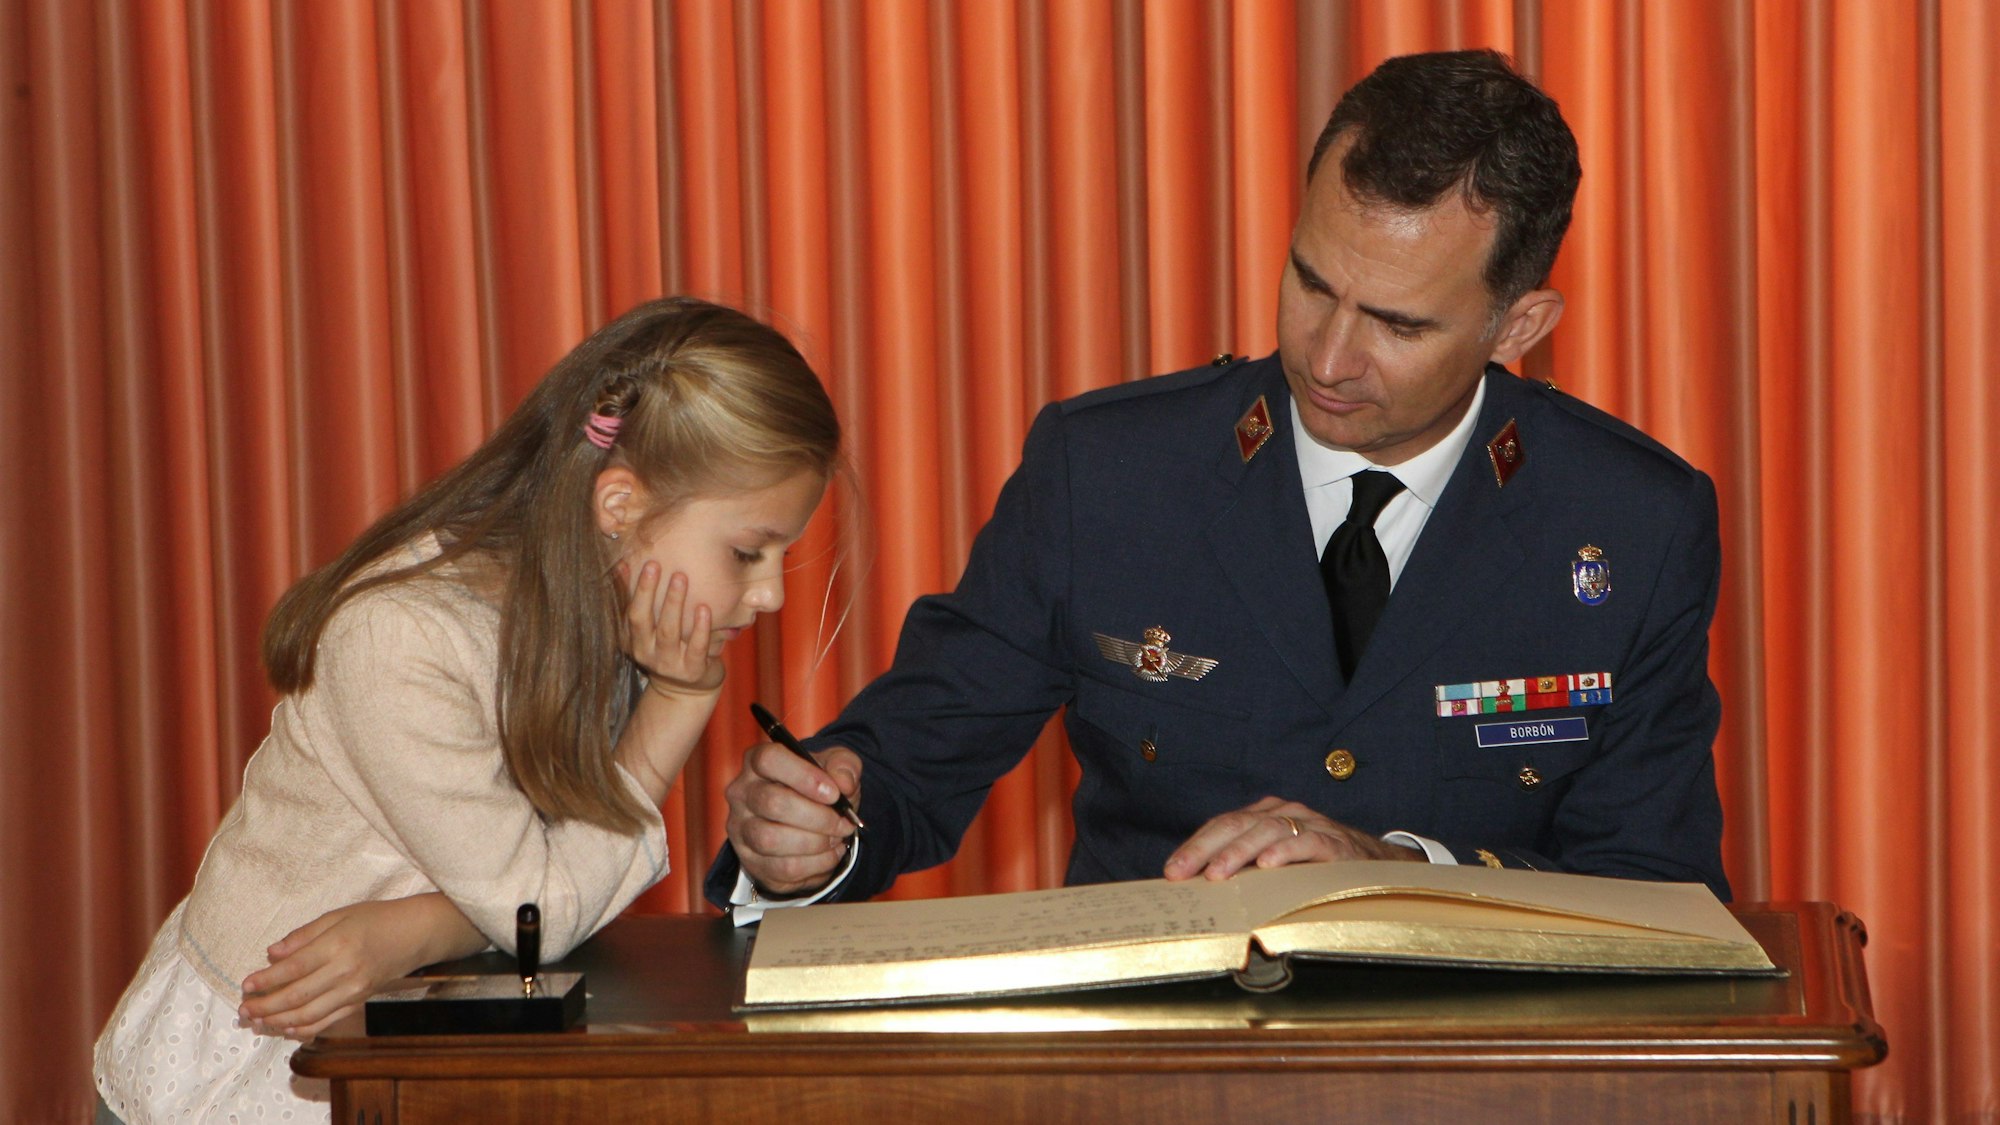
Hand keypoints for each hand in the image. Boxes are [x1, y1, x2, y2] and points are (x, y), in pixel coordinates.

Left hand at [238, 895, 476, 1040]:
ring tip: (258, 1020)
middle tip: (244, 1009)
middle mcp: (345, 971)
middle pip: (297, 996)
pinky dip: (304, 1029)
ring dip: (279, 1020)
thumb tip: (272, 953)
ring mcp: (353, 990)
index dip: (266, 979)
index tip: (245, 985)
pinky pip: (327, 1022)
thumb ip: (304, 935)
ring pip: (309, 1014)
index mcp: (338, 944)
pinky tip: (286, 1028)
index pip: (294, 968)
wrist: (414, 934)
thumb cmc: (376, 919)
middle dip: (266, 1005)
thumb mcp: (339, 915)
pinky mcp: (359, 1001)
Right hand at [620, 561, 724, 694]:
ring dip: (674, 603)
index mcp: (631, 640)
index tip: (631, 562)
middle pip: (641, 620)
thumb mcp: (649, 628)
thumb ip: (638, 600)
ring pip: (668, 631)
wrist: (686, 689)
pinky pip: (697, 647)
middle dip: (647, 591)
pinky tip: (704, 609)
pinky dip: (700, 628)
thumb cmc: (668, 647)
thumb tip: (623, 563)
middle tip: (655, 564)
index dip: (627, 588)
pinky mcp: (692, 670)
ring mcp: (669, 664)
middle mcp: (645, 653)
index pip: (626, 611)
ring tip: (680, 578)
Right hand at [723, 741, 861, 895]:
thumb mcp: (837, 767)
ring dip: (816, 843)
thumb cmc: (819, 788)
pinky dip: (815, 864)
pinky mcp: (750, 860)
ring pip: (772, 840)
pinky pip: (782, 868)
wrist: (808, 823)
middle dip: (818, 817)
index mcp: (758, 761)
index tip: (834, 793)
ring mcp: (741, 829)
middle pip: (773, 803)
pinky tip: (830, 854)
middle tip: (843, 823)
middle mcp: (742, 792)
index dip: (804, 776)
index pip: (769, 759)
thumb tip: (844, 783)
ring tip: (837, 839)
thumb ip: (845, 766)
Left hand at [1163, 796, 1426, 880]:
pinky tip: (1267, 867)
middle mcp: (1284, 813)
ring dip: (1239, 853)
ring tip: (1217, 874)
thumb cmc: (1316, 867)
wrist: (1374, 865)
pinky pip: (1306, 843)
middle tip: (1183, 873)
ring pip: (1266, 831)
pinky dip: (1285, 853)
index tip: (1172, 872)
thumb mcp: (1276, 864)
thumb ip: (1245, 869)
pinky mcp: (1334, 843)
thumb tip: (1200, 891)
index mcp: (1264, 816)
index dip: (1195, 846)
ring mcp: (1310, 825)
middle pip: (1236, 824)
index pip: (1222, 825)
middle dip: (1205, 849)